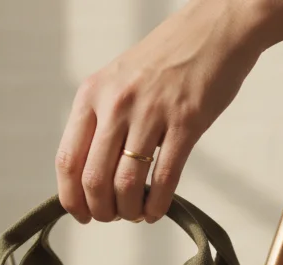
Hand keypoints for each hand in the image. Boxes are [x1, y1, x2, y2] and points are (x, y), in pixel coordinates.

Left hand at [55, 0, 266, 223]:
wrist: (214, 29)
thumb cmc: (166, 59)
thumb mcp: (117, 81)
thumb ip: (101, 121)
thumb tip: (90, 174)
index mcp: (92, 95)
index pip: (68, 160)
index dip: (71, 198)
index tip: (81, 214)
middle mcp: (116, 104)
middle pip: (94, 179)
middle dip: (101, 210)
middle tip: (113, 216)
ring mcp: (151, 113)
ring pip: (126, 184)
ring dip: (129, 211)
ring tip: (136, 213)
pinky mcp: (186, 122)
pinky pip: (164, 177)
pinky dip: (157, 204)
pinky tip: (156, 211)